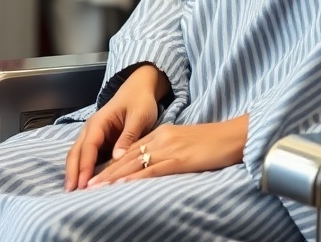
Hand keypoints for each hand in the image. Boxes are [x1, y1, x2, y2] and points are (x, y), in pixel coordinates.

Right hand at [64, 64, 168, 191]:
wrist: (140, 89)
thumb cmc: (140, 101)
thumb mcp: (139, 116)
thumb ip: (128, 136)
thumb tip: (116, 158)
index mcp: (99, 122)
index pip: (88, 147)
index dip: (84, 166)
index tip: (82, 184)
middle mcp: (91, 129)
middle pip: (76, 153)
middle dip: (72, 172)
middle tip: (71, 194)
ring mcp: (93, 136)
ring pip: (79, 156)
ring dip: (76, 173)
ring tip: (74, 194)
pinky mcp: (99, 142)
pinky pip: (88, 157)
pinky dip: (84, 170)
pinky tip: (86, 184)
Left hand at [84, 115, 249, 186]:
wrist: (234, 136)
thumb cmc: (213, 143)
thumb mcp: (185, 144)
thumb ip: (168, 152)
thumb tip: (152, 168)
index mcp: (163, 133)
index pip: (131, 150)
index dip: (112, 164)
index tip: (96, 175)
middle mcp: (162, 138)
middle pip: (128, 157)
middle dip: (106, 172)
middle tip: (86, 184)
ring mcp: (170, 148)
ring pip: (135, 163)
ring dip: (113, 177)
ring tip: (96, 187)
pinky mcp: (179, 159)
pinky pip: (153, 169)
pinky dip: (135, 178)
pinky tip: (123, 185)